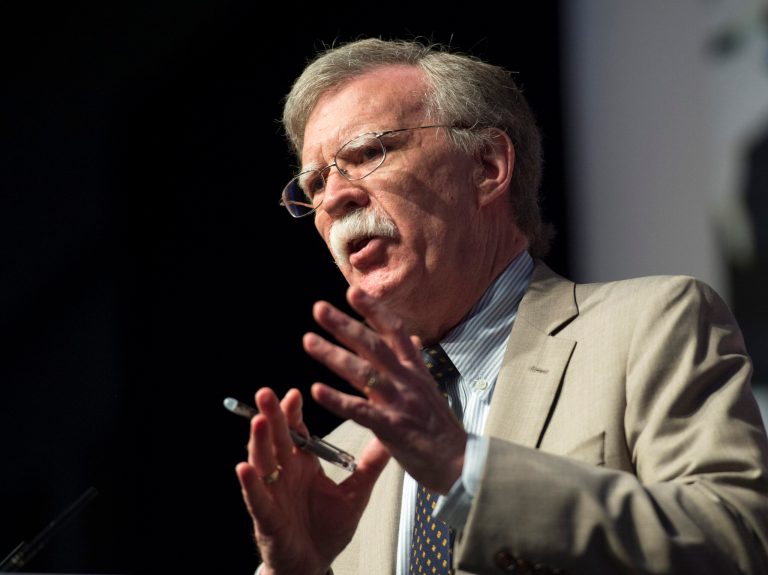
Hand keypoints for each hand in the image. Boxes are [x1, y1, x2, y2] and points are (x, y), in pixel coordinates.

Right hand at [236, 387, 389, 574]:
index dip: (293, 413)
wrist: (314, 565)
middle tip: (266, 394)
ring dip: (258, 442)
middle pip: (276, 439)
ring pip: (263, 462)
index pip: (297, 432)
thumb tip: (389, 438)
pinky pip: (256, 498)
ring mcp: (273, 494)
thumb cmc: (329, 529)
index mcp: (304, 465)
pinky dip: (250, 484)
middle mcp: (286, 474)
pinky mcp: (267, 518)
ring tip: (258, 421)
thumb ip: (369, 466)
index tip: (295, 393)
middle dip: (271, 416)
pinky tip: (244, 468)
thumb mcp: (356, 494)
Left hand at [304, 285, 467, 493]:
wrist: (460, 463)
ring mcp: (399, 402)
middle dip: (344, 325)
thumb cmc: (441, 429)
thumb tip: (409, 339)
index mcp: (415, 370)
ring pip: (362, 372)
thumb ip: (414, 363)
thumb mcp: (430, 388)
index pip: (394, 331)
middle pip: (373, 345)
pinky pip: (360, 410)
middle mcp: (407, 380)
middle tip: (319, 309)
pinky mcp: (391, 427)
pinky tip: (316, 389)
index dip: (373, 310)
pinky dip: (337, 399)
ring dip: (333, 355)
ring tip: (309, 340)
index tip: (352, 291)